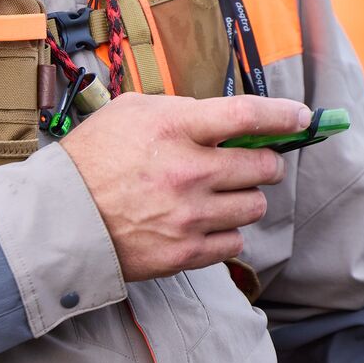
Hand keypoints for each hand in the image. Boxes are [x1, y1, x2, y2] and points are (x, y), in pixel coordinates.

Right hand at [59, 93, 310, 281]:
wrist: (61, 218)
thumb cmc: (94, 157)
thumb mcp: (130, 111)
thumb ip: (180, 110)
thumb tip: (225, 120)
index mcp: (174, 127)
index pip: (247, 116)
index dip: (283, 115)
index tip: (302, 118)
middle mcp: (188, 171)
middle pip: (263, 166)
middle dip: (266, 162)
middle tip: (253, 162)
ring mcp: (189, 216)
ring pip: (254, 206)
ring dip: (245, 198)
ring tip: (220, 194)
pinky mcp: (185, 253)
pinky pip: (235, 243)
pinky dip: (227, 232)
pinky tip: (205, 222)